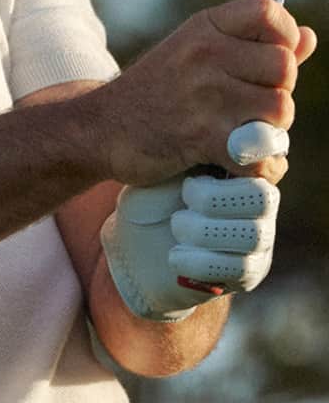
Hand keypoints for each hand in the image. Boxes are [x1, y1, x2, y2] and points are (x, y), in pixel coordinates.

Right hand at [88, 0, 315, 186]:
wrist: (101, 129)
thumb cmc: (155, 93)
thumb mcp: (195, 54)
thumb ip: (252, 47)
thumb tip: (309, 37)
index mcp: (204, 27)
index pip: (270, 13)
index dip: (285, 38)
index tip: (270, 63)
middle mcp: (204, 53)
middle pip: (284, 68)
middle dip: (276, 94)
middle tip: (249, 109)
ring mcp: (203, 93)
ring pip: (279, 112)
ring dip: (270, 133)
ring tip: (243, 138)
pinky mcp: (201, 135)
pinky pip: (260, 154)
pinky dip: (260, 169)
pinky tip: (241, 166)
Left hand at [101, 124, 281, 320]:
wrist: (135, 244)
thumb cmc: (153, 194)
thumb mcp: (168, 163)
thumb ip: (201, 146)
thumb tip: (227, 130)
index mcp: (247, 166)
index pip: (268, 159)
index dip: (251, 157)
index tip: (219, 155)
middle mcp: (261, 201)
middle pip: (263, 197)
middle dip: (217, 198)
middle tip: (186, 193)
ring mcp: (259, 238)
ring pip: (252, 235)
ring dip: (203, 230)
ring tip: (176, 224)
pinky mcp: (248, 272)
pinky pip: (238, 268)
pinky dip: (199, 261)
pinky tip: (175, 254)